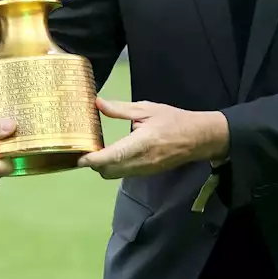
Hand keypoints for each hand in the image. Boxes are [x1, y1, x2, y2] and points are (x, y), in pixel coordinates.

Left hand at [77, 98, 228, 178]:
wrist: (197, 138)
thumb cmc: (172, 120)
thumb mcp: (147, 109)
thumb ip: (120, 109)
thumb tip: (98, 103)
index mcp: (141, 142)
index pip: (113, 156)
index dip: (94, 159)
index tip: (79, 157)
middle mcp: (141, 161)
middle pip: (109, 171)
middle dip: (93, 164)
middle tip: (84, 149)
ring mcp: (144, 170)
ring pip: (115, 175)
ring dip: (102, 167)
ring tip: (95, 150)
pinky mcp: (147, 173)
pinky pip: (124, 174)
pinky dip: (113, 167)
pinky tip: (111, 154)